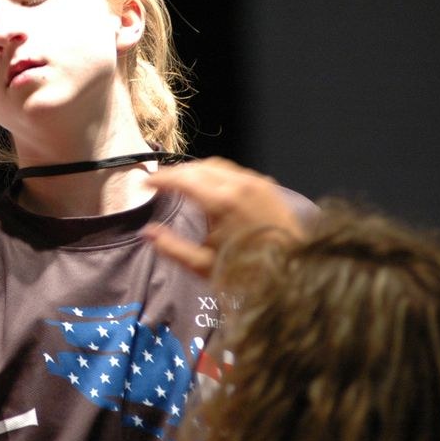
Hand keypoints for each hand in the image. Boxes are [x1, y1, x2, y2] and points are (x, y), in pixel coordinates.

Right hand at [142, 157, 303, 277]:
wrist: (293, 274)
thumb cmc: (248, 274)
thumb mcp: (203, 265)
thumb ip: (171, 247)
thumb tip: (147, 233)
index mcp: (221, 202)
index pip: (182, 178)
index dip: (160, 179)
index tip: (146, 184)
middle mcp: (240, 185)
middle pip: (198, 166)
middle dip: (176, 173)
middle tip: (160, 184)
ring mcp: (256, 183)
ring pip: (217, 165)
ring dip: (196, 171)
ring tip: (182, 183)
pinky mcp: (267, 186)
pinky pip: (235, 171)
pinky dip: (216, 174)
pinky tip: (210, 188)